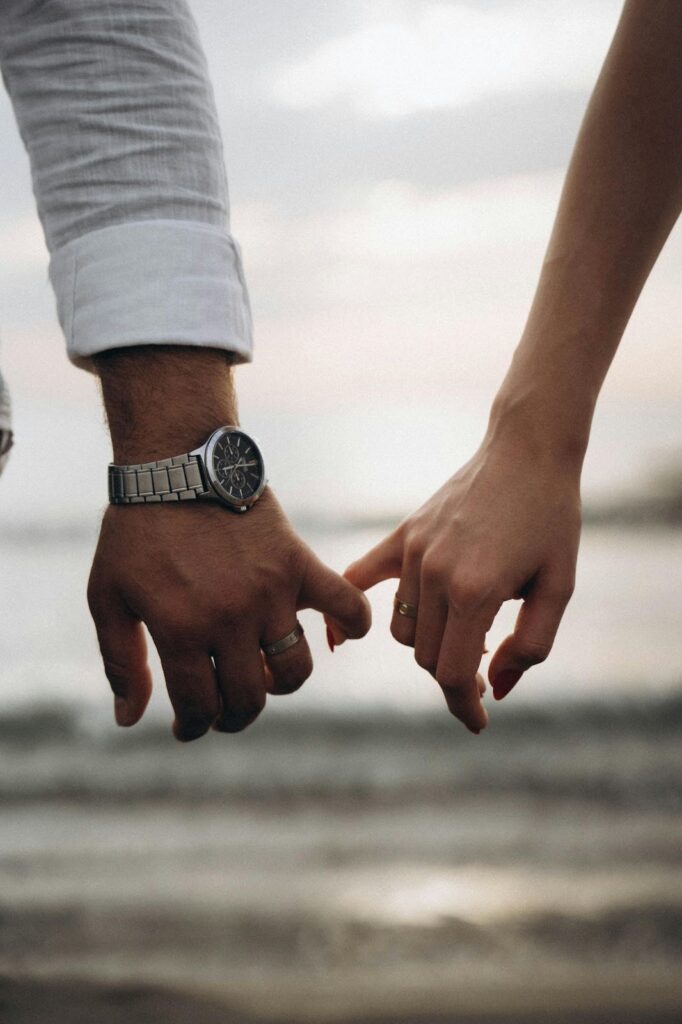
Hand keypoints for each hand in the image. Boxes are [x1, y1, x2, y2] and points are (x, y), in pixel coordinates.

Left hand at [88, 487, 370, 739]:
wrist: (178, 464)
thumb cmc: (137, 531)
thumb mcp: (108, 596)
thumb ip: (120, 661)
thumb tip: (132, 720)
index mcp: (181, 628)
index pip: (200, 706)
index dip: (193, 725)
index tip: (189, 725)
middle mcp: (231, 618)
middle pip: (249, 699)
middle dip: (233, 717)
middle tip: (222, 708)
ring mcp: (271, 592)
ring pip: (294, 670)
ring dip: (279, 685)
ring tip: (260, 673)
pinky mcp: (299, 564)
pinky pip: (346, 605)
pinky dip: (352, 625)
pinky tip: (336, 636)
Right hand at [340, 433, 580, 731]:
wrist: (527, 452)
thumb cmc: (551, 520)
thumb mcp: (559, 587)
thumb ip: (531, 646)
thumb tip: (497, 688)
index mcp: (476, 592)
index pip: (455, 674)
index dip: (466, 706)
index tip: (479, 722)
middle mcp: (436, 574)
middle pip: (428, 657)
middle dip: (456, 673)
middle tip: (488, 666)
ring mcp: (414, 552)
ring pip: (406, 630)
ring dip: (431, 644)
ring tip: (466, 628)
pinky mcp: (404, 535)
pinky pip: (360, 578)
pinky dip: (345, 611)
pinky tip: (337, 640)